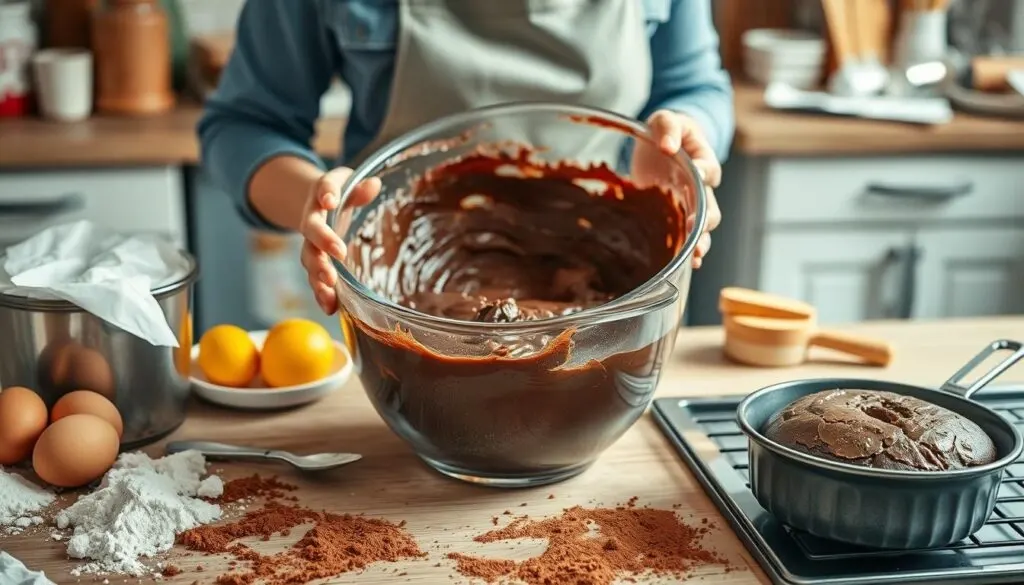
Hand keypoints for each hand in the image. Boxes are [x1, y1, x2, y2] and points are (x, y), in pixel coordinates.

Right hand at [298, 167, 380, 313]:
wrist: (317, 204)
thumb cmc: (340, 194)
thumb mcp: (349, 184)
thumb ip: (360, 188)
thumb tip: (374, 184)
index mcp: (322, 194)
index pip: (323, 189)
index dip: (326, 193)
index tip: (329, 201)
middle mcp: (311, 219)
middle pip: (311, 231)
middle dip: (323, 242)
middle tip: (338, 254)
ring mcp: (310, 243)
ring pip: (310, 259)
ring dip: (318, 275)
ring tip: (329, 289)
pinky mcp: (316, 262)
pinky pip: (315, 279)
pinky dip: (321, 294)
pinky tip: (330, 308)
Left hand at [634, 110, 722, 269]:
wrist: (659, 146)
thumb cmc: (666, 131)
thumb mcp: (665, 119)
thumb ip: (668, 126)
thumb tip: (668, 146)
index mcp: (703, 159)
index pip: (710, 168)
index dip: (704, 171)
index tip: (696, 172)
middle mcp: (702, 187)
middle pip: (712, 207)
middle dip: (704, 219)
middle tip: (694, 225)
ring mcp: (691, 205)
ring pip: (704, 229)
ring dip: (701, 242)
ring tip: (695, 254)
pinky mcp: (677, 217)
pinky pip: (688, 238)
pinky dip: (689, 252)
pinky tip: (686, 264)